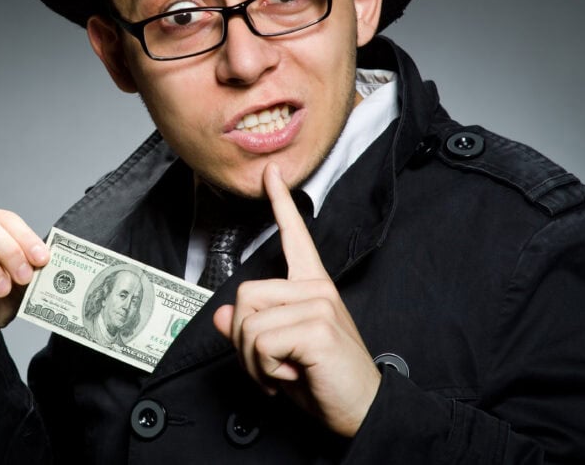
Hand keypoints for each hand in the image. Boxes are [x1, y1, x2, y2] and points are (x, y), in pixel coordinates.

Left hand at [212, 163, 380, 436]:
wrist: (363, 411)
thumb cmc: (323, 381)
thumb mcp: (277, 353)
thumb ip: (249, 331)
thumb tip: (221, 316)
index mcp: (311, 287)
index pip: (294, 237)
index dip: (280, 203)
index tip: (270, 173)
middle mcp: (316, 288)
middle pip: (243, 296)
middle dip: (243, 341)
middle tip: (271, 364)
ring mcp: (319, 304)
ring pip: (248, 322)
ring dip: (254, 359)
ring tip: (283, 372)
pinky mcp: (317, 326)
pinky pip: (261, 342)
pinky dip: (265, 370)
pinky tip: (292, 375)